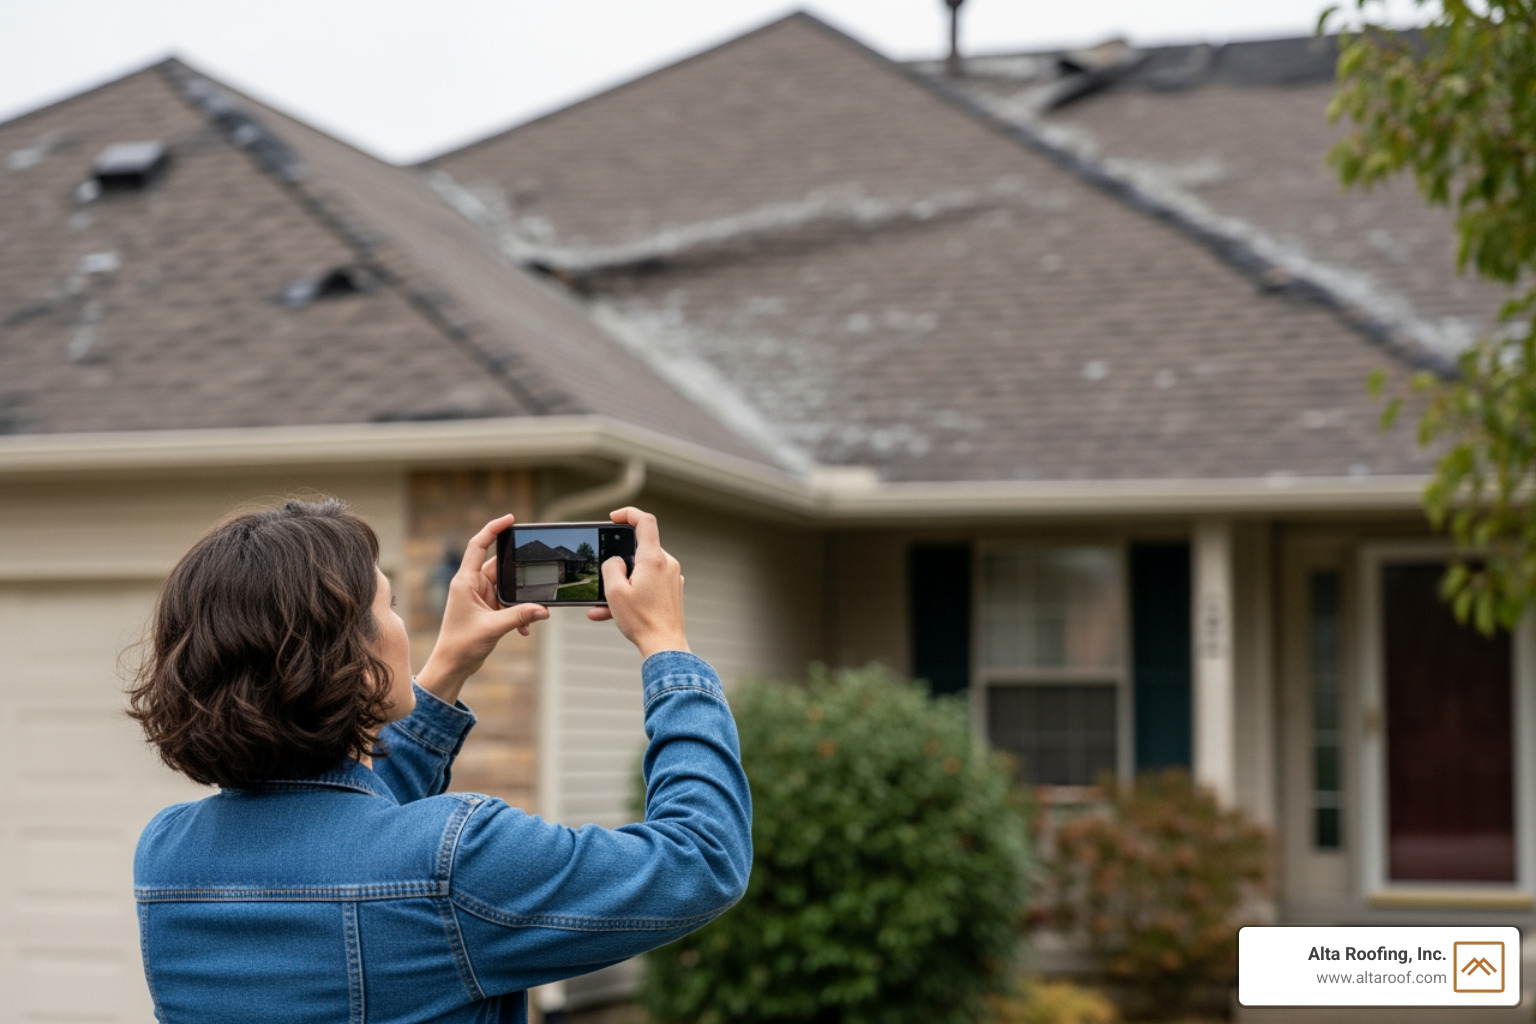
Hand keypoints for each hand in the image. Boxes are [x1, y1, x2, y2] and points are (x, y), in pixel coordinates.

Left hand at [417, 514, 547, 704]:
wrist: (453, 666)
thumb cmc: (461, 645)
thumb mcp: (493, 628)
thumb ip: (519, 616)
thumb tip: (544, 610)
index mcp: (465, 581)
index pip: (478, 545)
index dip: (493, 529)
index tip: (511, 519)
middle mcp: (471, 585)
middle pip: (500, 566)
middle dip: (520, 574)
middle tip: (538, 575)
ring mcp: (479, 596)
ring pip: (507, 587)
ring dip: (520, 600)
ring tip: (531, 612)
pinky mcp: (487, 608)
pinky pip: (508, 602)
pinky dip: (518, 612)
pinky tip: (524, 628)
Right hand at [586, 507, 688, 659]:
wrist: (665, 646)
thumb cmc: (641, 621)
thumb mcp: (614, 591)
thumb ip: (611, 566)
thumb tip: (615, 561)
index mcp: (653, 559)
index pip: (645, 521)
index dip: (628, 514)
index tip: (614, 518)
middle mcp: (667, 564)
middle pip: (640, 550)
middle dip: (619, 561)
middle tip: (604, 577)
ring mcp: (672, 578)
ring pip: (641, 571)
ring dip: (622, 584)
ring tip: (603, 605)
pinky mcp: (672, 591)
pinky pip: (648, 585)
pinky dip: (632, 593)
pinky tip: (612, 612)